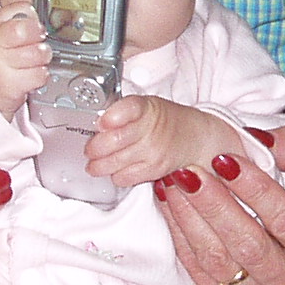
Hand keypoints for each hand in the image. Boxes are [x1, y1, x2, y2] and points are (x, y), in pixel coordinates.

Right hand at [0, 5, 51, 114]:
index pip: (19, 13)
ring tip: (34, 60)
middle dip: (39, 37)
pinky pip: (39, 75)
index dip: (33, 23)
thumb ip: (18, 16)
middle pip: (25, 31)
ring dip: (42, 58)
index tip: (36, 30)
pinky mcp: (10, 86)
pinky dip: (41, 74)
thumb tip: (35, 14)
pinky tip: (31, 73)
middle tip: (38, 44)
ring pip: (37, 54)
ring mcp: (0, 68)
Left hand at [87, 93, 238, 187]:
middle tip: (90, 149)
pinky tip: (117, 169)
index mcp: (146, 107)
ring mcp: (153, 152)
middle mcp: (150, 129)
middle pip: (113, 141)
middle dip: (93, 148)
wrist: (194, 137)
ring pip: (113, 163)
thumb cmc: (163, 120)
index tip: (100, 123)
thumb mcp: (144, 106)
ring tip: (96, 163)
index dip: (111, 118)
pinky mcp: (154, 170)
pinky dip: (115, 175)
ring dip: (99, 165)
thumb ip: (120, 113)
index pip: (129, 109)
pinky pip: (123, 178)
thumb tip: (93, 126)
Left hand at [156, 120, 284, 284]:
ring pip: (220, 264)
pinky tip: (171, 204)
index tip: (226, 159)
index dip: (257, 191)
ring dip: (192, 220)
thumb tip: (264, 142)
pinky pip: (200, 275)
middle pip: (252, 249)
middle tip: (190, 171)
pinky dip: (182, 237)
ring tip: (174, 182)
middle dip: (216, 206)